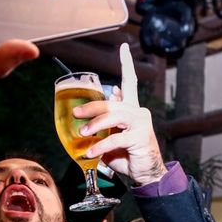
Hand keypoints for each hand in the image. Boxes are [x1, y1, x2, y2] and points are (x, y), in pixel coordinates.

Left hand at [72, 43, 166, 185]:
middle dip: (92, 107)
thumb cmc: (126, 155)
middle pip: (113, 102)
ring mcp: (141, 124)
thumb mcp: (111, 137)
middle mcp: (138, 112)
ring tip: (82, 133)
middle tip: (76, 114)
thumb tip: (99, 110)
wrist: (145, 174)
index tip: (124, 47)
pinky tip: (90, 152)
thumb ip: (105, 123)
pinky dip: (101, 145)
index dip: (127, 64)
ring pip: (115, 116)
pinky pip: (116, 138)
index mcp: (131, 108)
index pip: (130, 81)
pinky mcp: (140, 137)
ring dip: (96, 124)